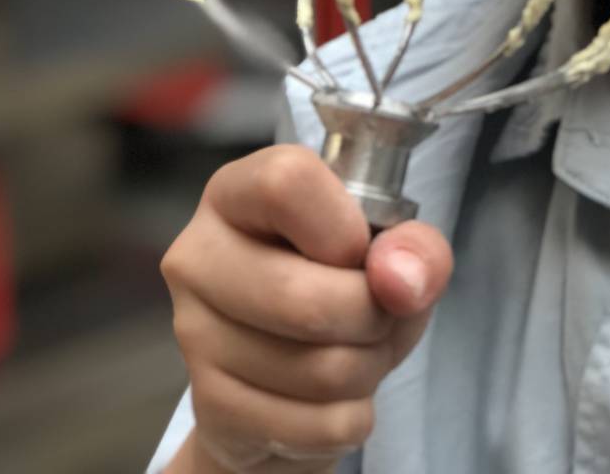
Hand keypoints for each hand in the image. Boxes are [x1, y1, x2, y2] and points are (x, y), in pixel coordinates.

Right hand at [160, 145, 453, 472]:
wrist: (284, 379)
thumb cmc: (339, 289)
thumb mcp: (391, 253)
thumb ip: (415, 248)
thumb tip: (401, 280)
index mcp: (236, 193)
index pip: (285, 184)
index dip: (345, 229)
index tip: (361, 252)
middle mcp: (198, 255)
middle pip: (306, 298)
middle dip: (374, 319)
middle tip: (377, 315)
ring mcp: (193, 333)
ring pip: (321, 369)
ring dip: (368, 369)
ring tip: (356, 352)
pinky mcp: (208, 405)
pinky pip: (318, 425)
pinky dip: (351, 417)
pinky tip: (330, 396)